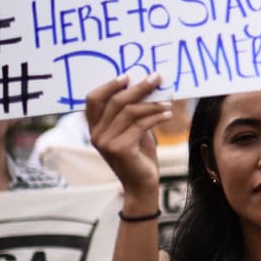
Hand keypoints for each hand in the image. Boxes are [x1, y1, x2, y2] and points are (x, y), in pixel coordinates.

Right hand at [85, 73, 170, 204]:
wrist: (142, 185)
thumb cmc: (139, 155)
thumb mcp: (132, 131)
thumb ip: (131, 114)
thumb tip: (144, 87)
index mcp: (95, 128)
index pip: (92, 100)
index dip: (108, 85)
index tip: (128, 75)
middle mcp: (96, 134)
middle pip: (114, 101)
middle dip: (137, 87)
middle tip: (156, 78)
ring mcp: (106, 142)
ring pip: (129, 111)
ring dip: (152, 103)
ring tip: (167, 102)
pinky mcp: (120, 149)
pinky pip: (140, 125)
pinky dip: (156, 117)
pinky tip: (168, 114)